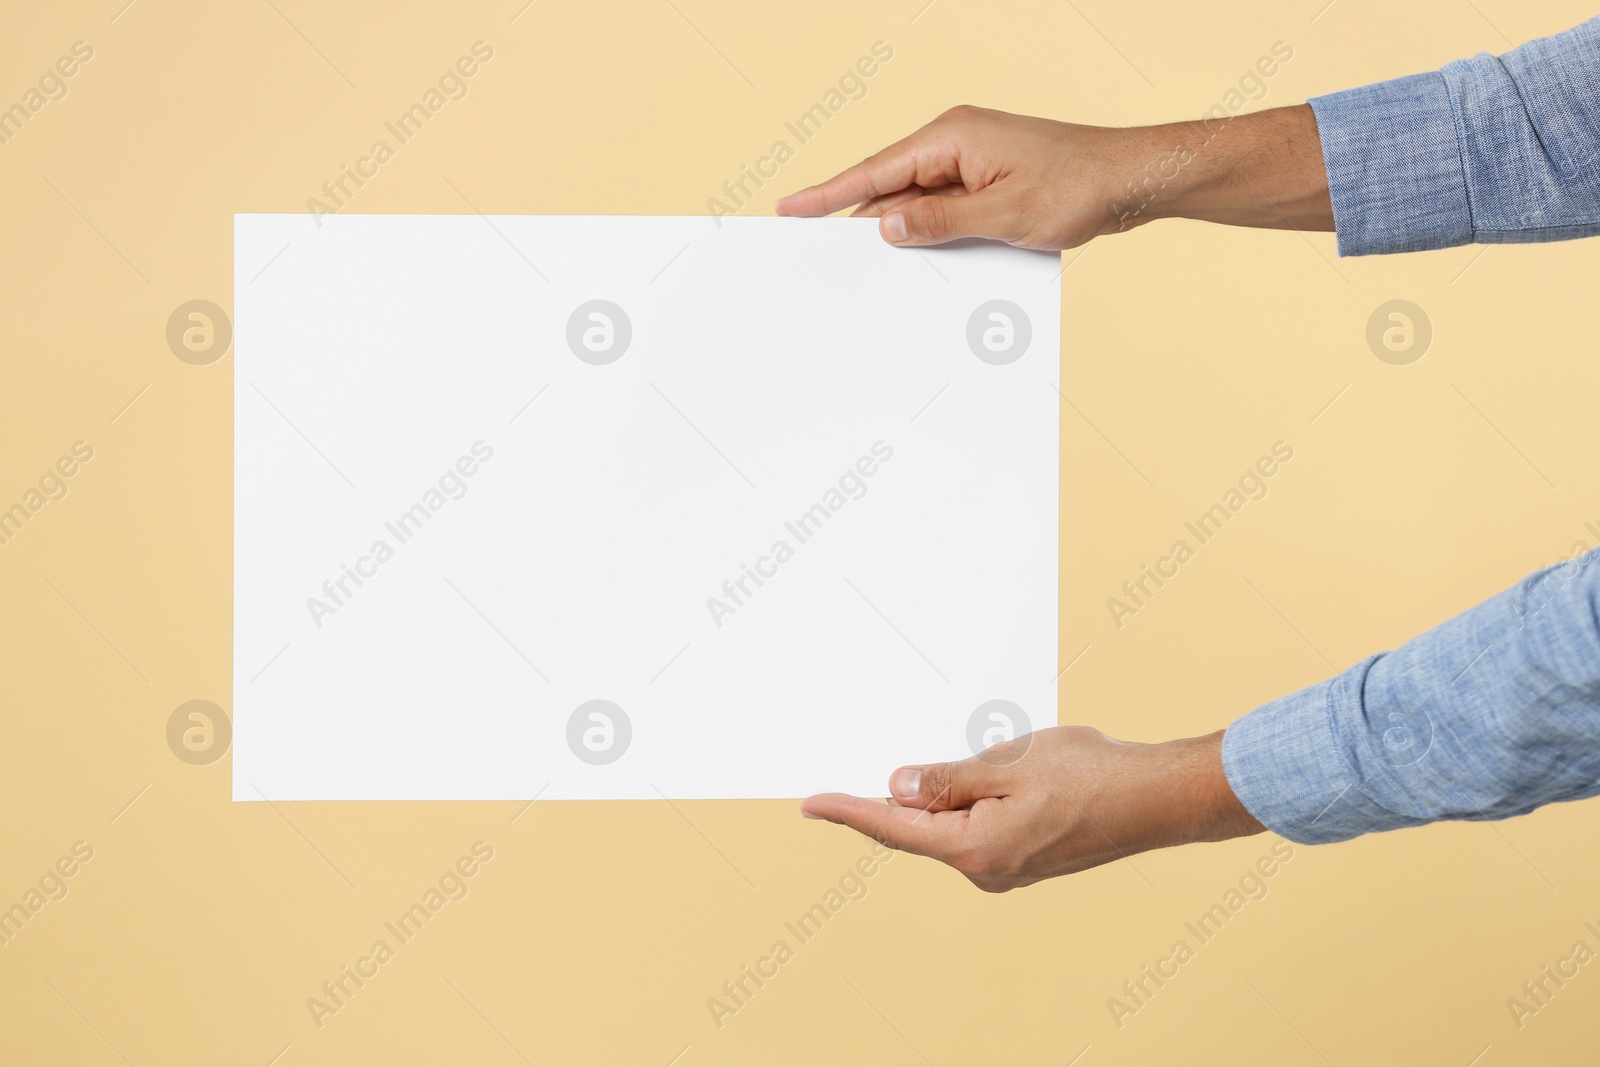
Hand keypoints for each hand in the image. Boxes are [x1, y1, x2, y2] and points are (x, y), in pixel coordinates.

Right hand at [774, 104, 1331, 249]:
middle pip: (889, 188)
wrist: (1135, 179)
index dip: (827, 193)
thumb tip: (884, 226)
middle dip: (858, 223)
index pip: (874, 171)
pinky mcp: (987, 180)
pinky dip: (932, 235)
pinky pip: (944, 209)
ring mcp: (972, 161)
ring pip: (917, 203)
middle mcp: (956, 143)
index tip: (788, 208)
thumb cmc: (1080, 187)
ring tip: (871, 272)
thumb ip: (939, 222)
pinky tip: (925, 264)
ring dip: (902, 236)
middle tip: (819, 259)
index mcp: (952, 138)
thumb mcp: (1004, 215)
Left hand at [800, 726, 1264, 891]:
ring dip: (967, 786)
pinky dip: (986, 796)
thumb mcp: (1007, 763)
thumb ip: (946, 779)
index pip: (893, 826)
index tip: (810, 803)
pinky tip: (1023, 773)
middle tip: (967, 751)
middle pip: (926, 824)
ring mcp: (1007, 869)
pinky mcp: (1026, 859)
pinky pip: (984, 824)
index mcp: (973, 847)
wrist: (1157, 798)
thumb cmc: (1090, 775)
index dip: (848, 810)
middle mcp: (986, 869)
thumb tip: (896, 787)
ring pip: (959, 820)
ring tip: (1020, 757)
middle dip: (929, 785)